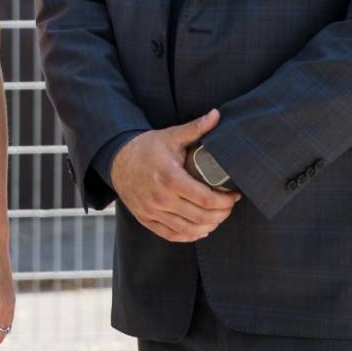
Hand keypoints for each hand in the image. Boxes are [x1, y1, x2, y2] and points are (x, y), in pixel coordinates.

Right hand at [107, 109, 238, 243]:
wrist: (117, 161)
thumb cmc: (147, 148)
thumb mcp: (171, 136)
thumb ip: (195, 128)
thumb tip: (217, 115)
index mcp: (169, 178)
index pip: (205, 199)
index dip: (225, 201)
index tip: (234, 195)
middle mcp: (160, 198)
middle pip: (200, 217)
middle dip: (221, 214)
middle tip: (229, 206)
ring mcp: (152, 211)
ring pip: (189, 230)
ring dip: (209, 226)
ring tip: (218, 216)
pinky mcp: (146, 219)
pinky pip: (172, 235)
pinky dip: (190, 235)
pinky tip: (201, 228)